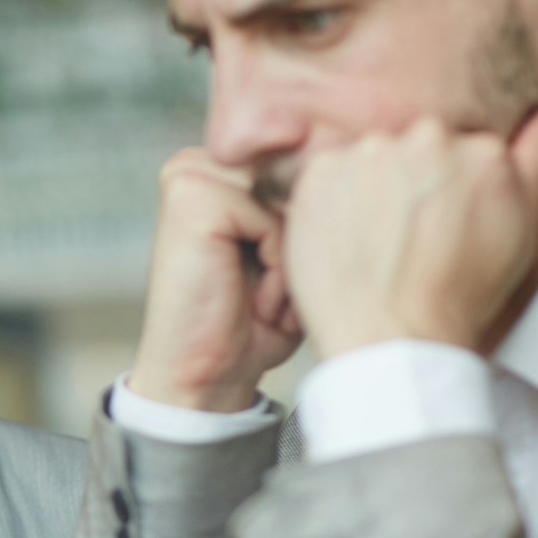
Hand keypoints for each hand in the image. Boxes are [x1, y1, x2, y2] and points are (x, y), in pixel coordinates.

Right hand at [128, 149, 304, 412]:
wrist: (205, 376)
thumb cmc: (255, 322)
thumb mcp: (294, 250)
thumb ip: (311, 201)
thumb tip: (350, 166)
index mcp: (225, 165)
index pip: (308, 167)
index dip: (321, 227)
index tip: (286, 282)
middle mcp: (203, 161)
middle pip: (303, 180)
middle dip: (310, 242)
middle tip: (274, 299)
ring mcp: (189, 174)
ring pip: (292, 198)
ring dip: (296, 257)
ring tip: (267, 301)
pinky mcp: (188, 197)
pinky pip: (269, 220)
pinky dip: (278, 267)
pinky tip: (256, 301)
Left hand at [282, 105, 537, 360]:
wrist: (394, 336)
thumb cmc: (459, 294)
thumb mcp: (519, 231)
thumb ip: (534, 163)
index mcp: (482, 149)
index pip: (456, 147)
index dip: (443, 188)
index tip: (436, 223)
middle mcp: (428, 139)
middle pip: (413, 146)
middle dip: (408, 181)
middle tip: (403, 235)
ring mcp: (371, 153)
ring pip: (369, 155)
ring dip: (367, 185)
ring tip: (373, 239)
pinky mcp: (322, 171)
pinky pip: (324, 168)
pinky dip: (329, 196)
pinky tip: (344, 235)